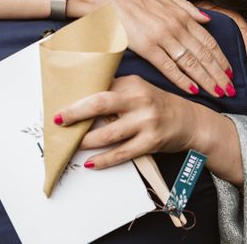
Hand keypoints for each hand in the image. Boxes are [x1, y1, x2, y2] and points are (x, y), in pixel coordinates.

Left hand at [54, 75, 196, 168]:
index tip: (59, 104)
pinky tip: (90, 162)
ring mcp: (146, 122)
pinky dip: (103, 160)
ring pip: (107, 134)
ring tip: (71, 145)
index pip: (100, 87)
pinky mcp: (151, 142)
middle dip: (75, 113)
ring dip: (85, 141)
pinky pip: (121, 153)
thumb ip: (115, 92)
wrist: (189, 122)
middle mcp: (139, 100)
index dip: (78, 96)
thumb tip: (80, 100)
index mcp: (132, 83)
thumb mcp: (138, 90)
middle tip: (57, 120)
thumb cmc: (157, 105)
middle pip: (100, 104)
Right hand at [96, 0, 233, 97]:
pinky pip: (168, 67)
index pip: (209, 41)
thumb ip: (187, 7)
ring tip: (219, 93)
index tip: (231, 72)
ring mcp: (163, 37)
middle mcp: (176, 27)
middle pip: (204, 55)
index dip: (222, 58)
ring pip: (191, 63)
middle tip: (231, 90)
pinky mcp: (147, 47)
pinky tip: (193, 90)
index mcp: (182, 15)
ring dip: (207, 80)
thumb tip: (208, 19)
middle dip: (220, 74)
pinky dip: (182, 80)